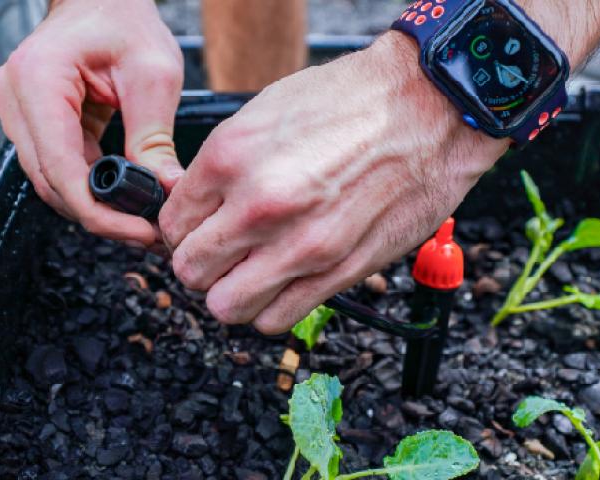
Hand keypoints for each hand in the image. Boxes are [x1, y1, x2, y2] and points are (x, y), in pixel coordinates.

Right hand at [0, 0, 182, 245]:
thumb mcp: (152, 74)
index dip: (97, 210)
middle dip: (99, 214)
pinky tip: (121, 197)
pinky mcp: (28, 120)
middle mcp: (13, 97)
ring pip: (50, 179)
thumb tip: (165, 192)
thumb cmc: (124, 20)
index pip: (60, 166)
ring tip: (140, 220)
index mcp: (38, 79)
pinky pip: (55, 165)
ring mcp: (14, 110)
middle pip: (50, 181)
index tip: (137, 230)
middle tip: (147, 233)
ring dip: (93, 204)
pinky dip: (88, 185)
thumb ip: (153, 136)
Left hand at [160, 33, 508, 333]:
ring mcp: (300, 245)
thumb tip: (195, 203)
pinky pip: (277, 319)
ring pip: (227, 307)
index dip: (182, 229)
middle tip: (222, 251)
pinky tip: (284, 282)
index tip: (199, 226)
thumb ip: (223, 165)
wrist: (427, 108)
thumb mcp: (265, 113)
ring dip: (234, 293)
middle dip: (202, 264)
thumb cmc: (352, 102)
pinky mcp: (338, 271)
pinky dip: (272, 309)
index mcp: (231, 158)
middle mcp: (259, 206)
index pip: (172, 224)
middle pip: (191, 271)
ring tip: (253, 271)